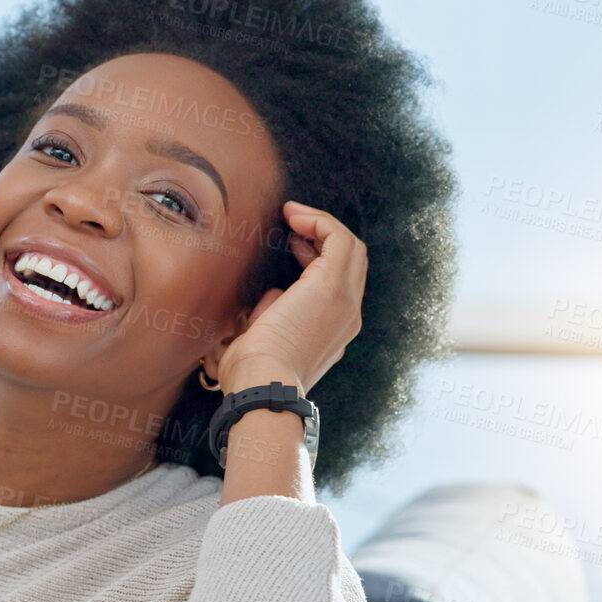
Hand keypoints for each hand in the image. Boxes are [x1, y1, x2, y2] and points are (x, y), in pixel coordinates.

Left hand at [215, 200, 366, 393]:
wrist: (262, 385)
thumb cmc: (251, 373)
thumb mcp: (259, 340)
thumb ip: (269, 316)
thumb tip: (270, 295)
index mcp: (333, 330)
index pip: (339, 282)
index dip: (317, 257)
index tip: (289, 246)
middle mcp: (347, 315)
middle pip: (351, 261)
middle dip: (322, 237)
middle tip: (290, 227)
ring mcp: (344, 301)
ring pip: (350, 247)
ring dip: (321, 224)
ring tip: (292, 215)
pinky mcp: (331, 287)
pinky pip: (338, 239)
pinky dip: (319, 222)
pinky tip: (293, 217)